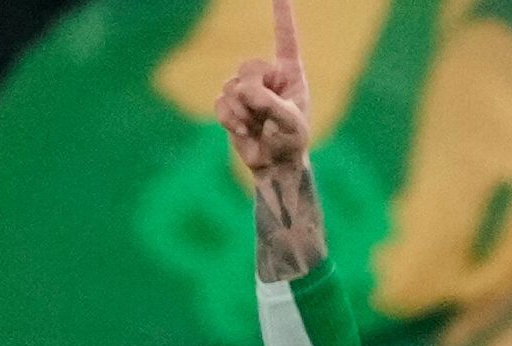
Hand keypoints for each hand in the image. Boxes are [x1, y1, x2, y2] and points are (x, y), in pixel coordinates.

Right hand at [215, 0, 310, 172]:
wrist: (275, 165)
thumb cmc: (291, 142)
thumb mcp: (290, 123)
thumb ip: (269, 103)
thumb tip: (243, 90)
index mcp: (290, 73)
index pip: (285, 37)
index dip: (281, 14)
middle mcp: (268, 76)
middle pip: (247, 68)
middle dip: (253, 95)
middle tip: (264, 116)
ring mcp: (247, 88)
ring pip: (230, 87)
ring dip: (242, 113)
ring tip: (256, 127)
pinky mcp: (231, 103)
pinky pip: (220, 102)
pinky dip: (229, 119)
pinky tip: (242, 131)